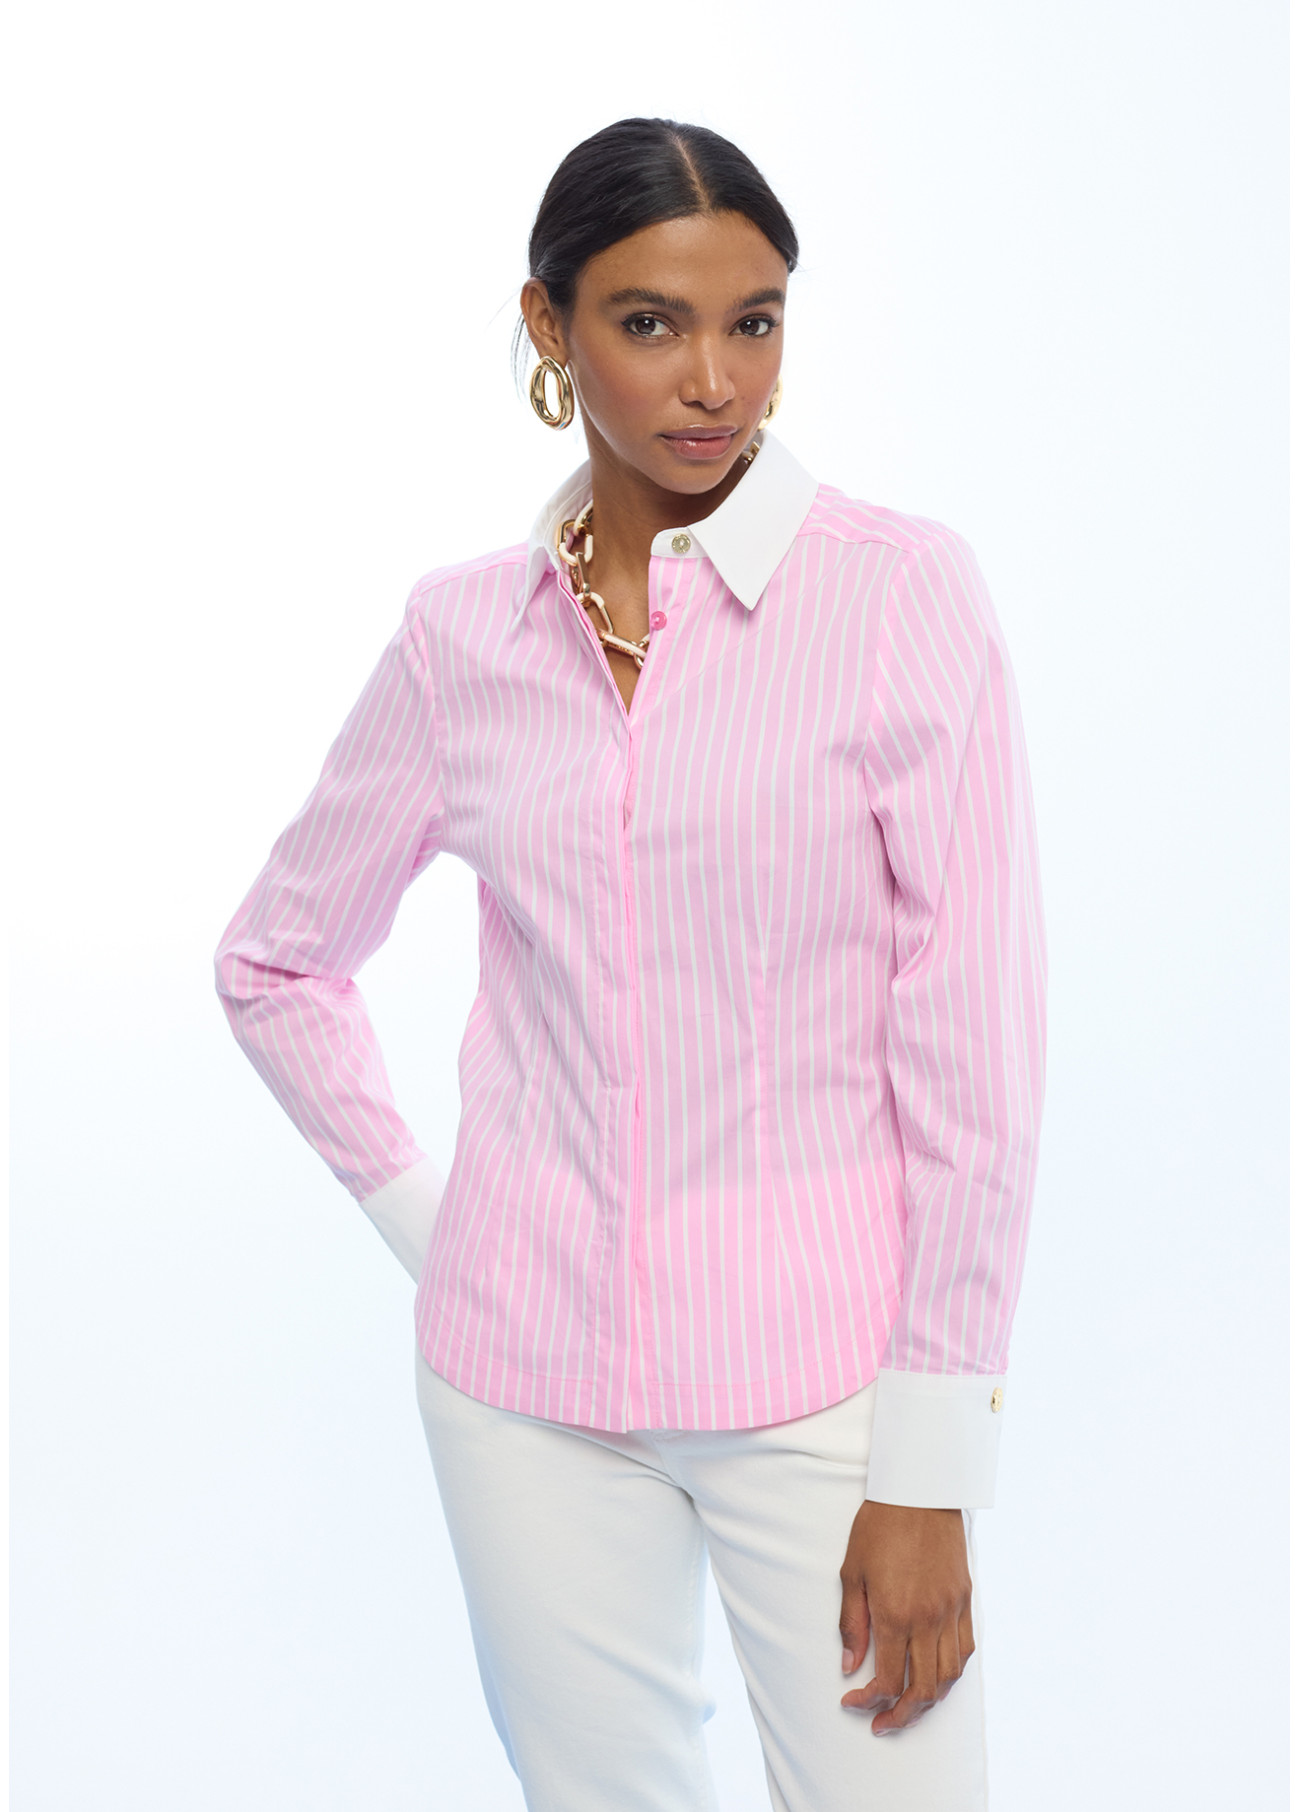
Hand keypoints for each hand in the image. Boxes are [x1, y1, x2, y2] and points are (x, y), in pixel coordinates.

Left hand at [838, 1498, 974, 1733]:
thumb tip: (850, 1667)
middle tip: (880, 1723)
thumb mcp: (852, 1572)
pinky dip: (951, 1673)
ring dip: (928, 1701)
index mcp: (895, 1614)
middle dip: (900, 1716)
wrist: (919, 1491)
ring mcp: (951, 1611)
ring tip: (908, 1706)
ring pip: (948, 1677)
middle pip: (922, 1691)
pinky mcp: (965, 1600)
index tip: (852, 1703)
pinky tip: (935, 1676)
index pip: (887, 1681)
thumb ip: (852, 1624)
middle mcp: (928, 1620)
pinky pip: (965, 1651)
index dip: (869, 1702)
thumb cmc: (879, 1526)